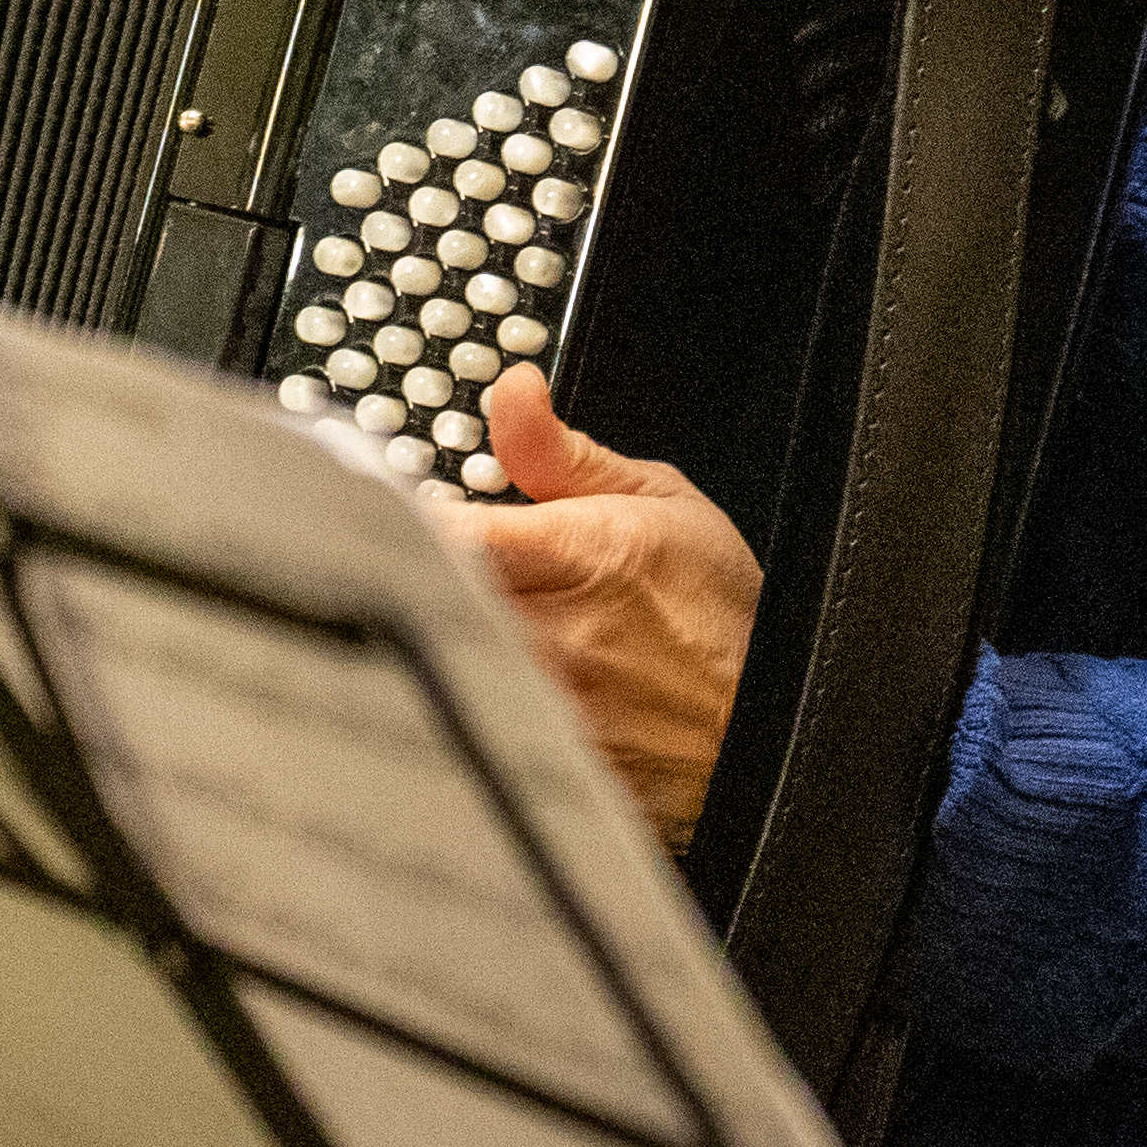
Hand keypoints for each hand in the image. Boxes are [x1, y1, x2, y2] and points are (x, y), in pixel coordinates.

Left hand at [436, 367, 758, 840]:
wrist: (763, 722)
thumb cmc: (719, 615)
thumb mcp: (659, 503)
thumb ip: (562, 453)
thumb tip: (512, 391)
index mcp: (574, 553)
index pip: (439, 527)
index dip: (394, 514)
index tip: (382, 505)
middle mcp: (550, 631)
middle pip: (426, 594)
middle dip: (408, 573)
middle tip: (408, 561)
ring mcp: (543, 700)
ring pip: (441, 655)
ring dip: (432, 633)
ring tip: (452, 619)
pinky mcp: (540, 754)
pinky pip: (469, 716)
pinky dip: (460, 692)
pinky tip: (476, 680)